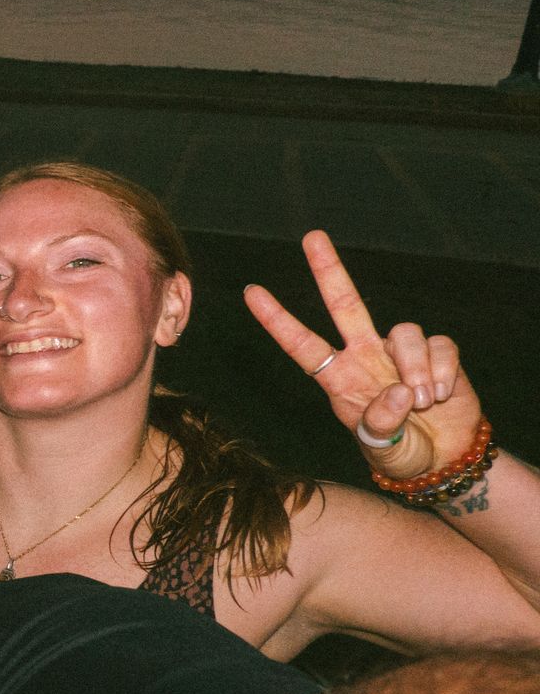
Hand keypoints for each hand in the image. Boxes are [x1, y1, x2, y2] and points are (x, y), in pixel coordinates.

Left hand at [244, 230, 480, 479]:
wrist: (445, 457)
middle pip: (344, 304)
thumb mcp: (383, 447)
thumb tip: (397, 390)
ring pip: (404, 333)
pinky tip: (442, 394)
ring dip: (415, 369)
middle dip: (328, 269)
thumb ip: (382, 424)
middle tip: (311, 236)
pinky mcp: (438, 351)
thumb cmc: (401, 451)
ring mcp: (400, 351)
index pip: (301, 344)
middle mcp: (365, 355)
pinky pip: (439, 345)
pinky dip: (442, 372)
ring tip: (423, 402)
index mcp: (338, 378)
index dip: (277, 320)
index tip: (250, 292)